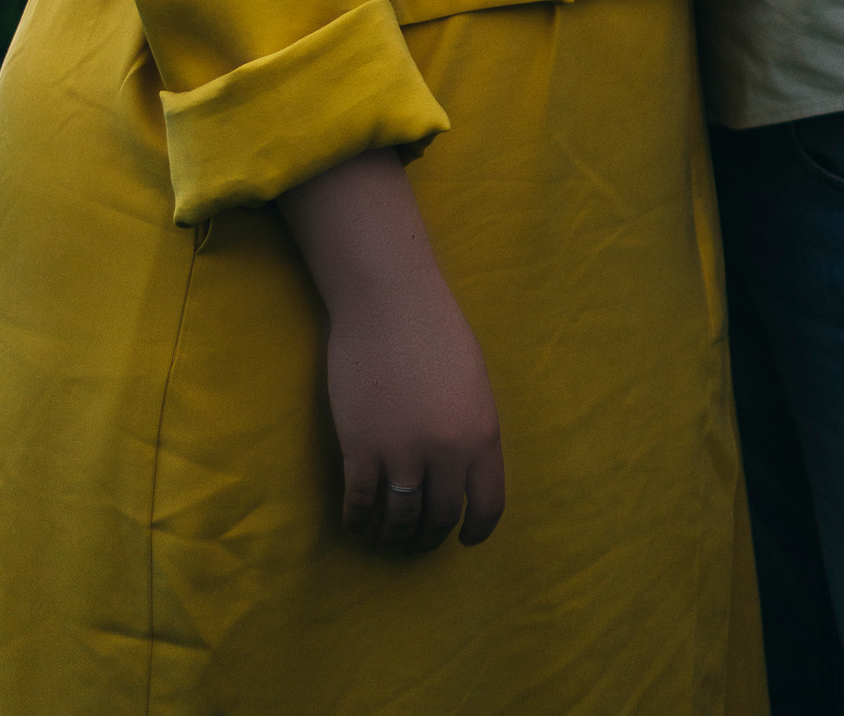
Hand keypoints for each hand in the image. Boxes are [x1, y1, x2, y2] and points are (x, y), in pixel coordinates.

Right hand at [278, 151, 505, 552]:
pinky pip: (359, 504)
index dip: (476, 530)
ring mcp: (401, 453)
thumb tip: (464, 472)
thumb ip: (473, 429)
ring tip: (387, 538)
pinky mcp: (360, 449)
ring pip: (399, 519)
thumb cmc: (434, 329)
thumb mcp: (473, 382)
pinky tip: (355, 522)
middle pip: (440, 517)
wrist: (388, 299)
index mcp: (481, 433)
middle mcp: (446, 452)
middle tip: (419, 543)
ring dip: (393, 536)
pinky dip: (357, 520)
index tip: (465, 539)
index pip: (487, 505)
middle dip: (429, 537)